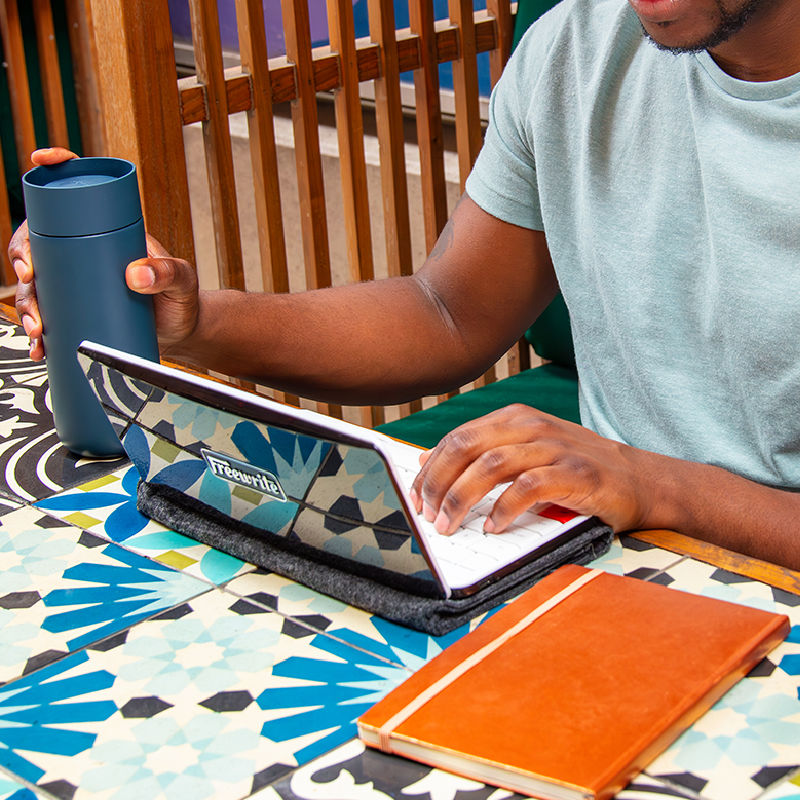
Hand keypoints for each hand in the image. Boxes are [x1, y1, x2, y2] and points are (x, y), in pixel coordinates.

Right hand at [10, 148, 199, 356]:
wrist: (183, 331)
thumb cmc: (184, 300)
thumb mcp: (182, 282)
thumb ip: (168, 274)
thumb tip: (136, 274)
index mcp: (109, 232)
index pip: (78, 192)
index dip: (58, 170)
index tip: (43, 160)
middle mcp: (85, 253)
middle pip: (38, 241)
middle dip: (22, 256)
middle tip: (30, 278)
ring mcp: (77, 282)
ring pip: (35, 285)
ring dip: (27, 304)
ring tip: (38, 327)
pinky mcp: (76, 310)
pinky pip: (47, 317)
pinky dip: (38, 333)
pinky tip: (38, 347)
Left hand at [409, 404, 662, 534]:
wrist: (639, 480)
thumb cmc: (575, 470)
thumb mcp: (527, 452)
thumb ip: (487, 454)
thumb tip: (432, 467)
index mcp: (513, 418)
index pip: (456, 438)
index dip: (430, 469)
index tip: (416, 498)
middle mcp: (530, 426)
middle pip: (465, 447)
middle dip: (437, 483)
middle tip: (427, 516)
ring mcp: (553, 447)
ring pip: (490, 466)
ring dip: (462, 499)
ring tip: (450, 526)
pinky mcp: (575, 472)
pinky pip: (527, 488)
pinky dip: (504, 509)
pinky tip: (493, 528)